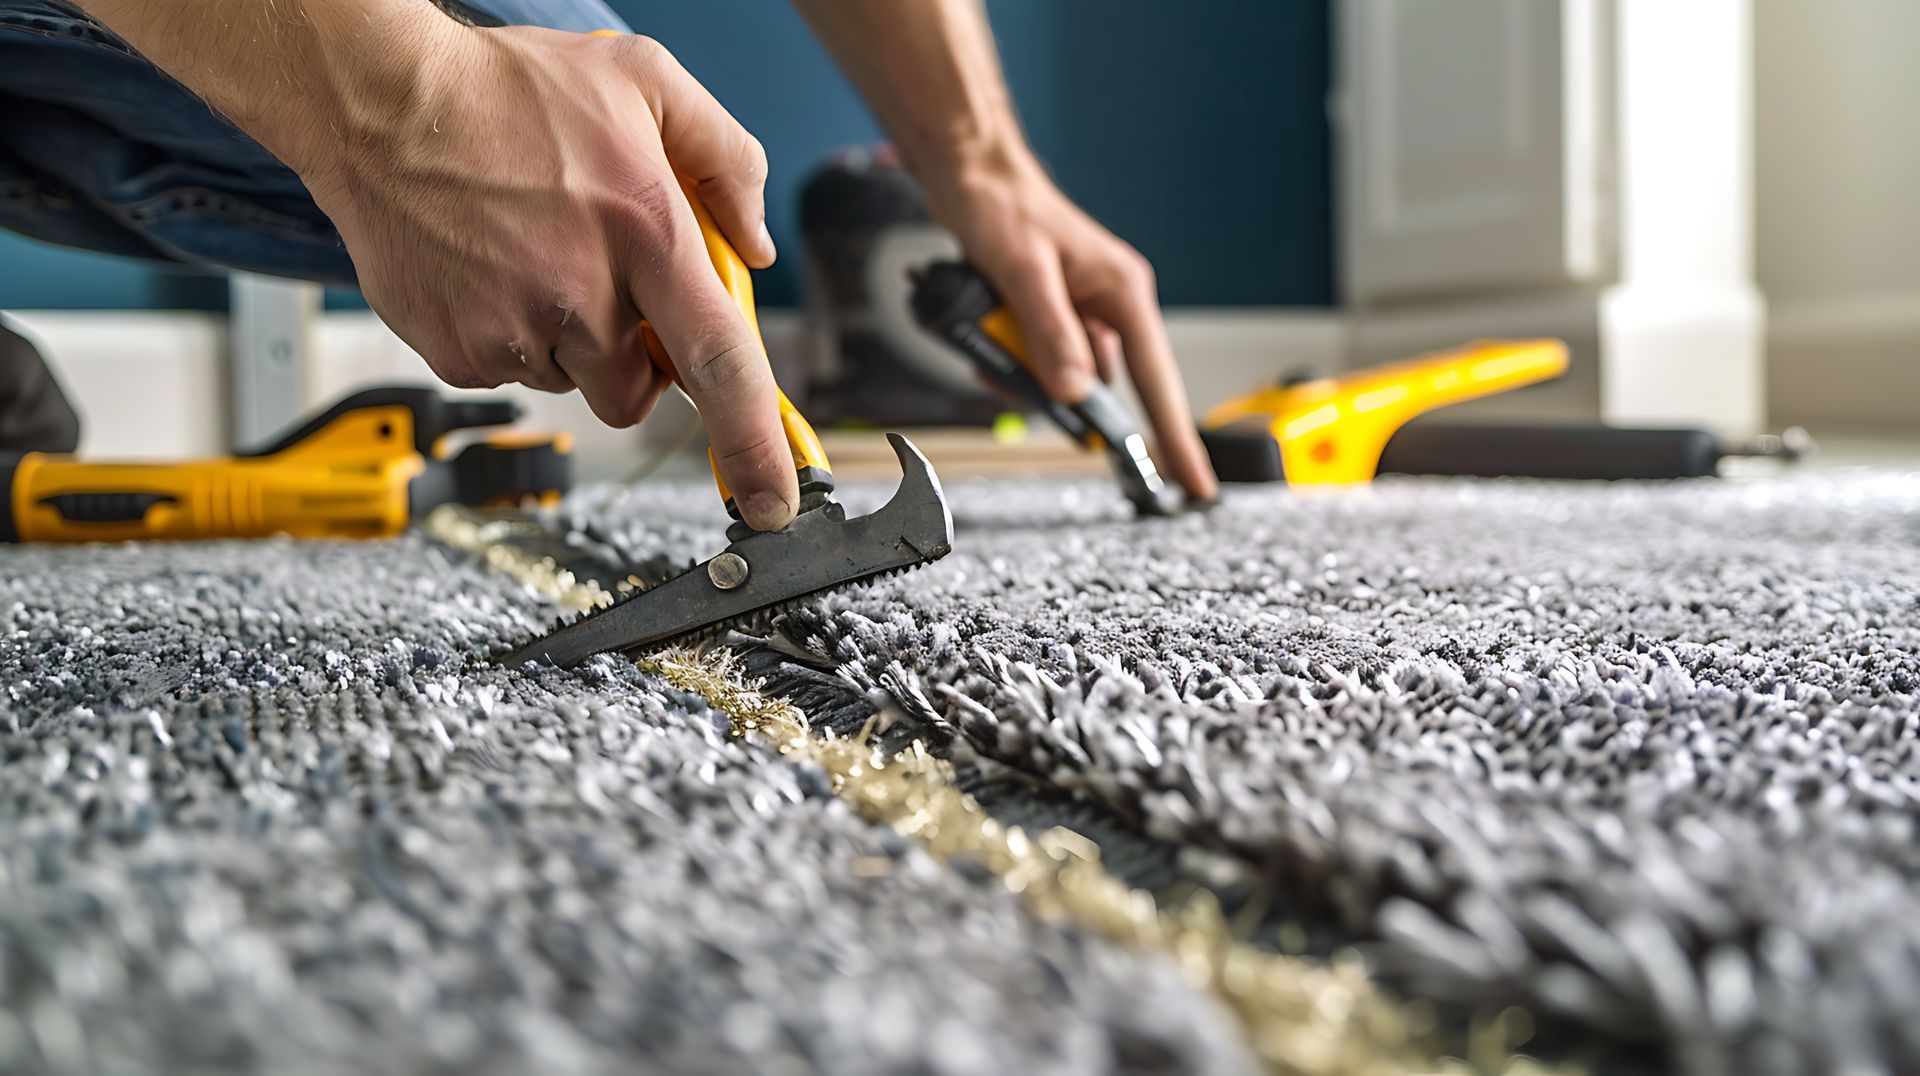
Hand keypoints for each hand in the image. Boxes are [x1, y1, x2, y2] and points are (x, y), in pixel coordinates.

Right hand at [278, 20, 797, 529]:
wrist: (379, 101)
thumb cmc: (510, 89)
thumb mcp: (645, 79)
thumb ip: (724, 157)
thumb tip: (756, 245)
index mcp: (644, 230)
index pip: (720, 361)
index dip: (756, 443)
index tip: (774, 500)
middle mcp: (580, 291)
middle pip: (637, 393)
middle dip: (636, 363)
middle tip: (608, 290)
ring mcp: (511, 328)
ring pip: (573, 382)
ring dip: (569, 341)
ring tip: (535, 255)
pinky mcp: (456, 350)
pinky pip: (511, 374)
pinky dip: (511, 336)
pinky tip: (490, 269)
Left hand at [919, 148, 1217, 501]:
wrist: (969, 174)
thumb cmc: (1003, 206)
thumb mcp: (1022, 272)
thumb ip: (1049, 333)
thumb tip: (1075, 393)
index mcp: (1123, 293)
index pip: (1159, 381)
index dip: (1175, 438)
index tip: (1194, 485)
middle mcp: (1110, 306)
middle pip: (1099, 386)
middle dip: (1051, 389)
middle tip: (1009, 365)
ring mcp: (1080, 313)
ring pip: (1060, 377)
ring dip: (1020, 370)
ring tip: (986, 331)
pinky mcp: (1052, 315)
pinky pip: (1036, 360)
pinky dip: (1008, 357)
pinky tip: (984, 332)